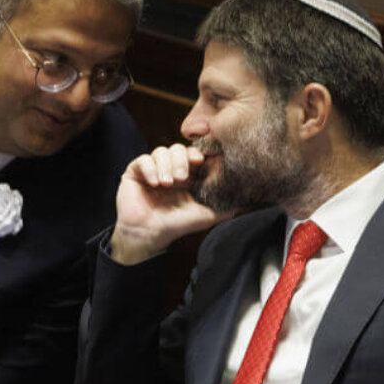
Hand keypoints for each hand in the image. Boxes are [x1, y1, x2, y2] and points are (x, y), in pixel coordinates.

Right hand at [110, 144, 225, 264]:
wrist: (149, 235)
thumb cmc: (177, 225)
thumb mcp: (206, 215)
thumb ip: (226, 207)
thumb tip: (248, 201)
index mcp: (188, 175)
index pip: (194, 154)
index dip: (197, 153)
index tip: (200, 160)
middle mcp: (170, 169)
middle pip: (178, 148)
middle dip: (181, 160)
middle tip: (182, 178)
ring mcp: (153, 170)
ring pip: (161, 151)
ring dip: (166, 166)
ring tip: (167, 184)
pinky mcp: (135, 172)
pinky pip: (143, 160)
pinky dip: (150, 168)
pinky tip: (154, 183)